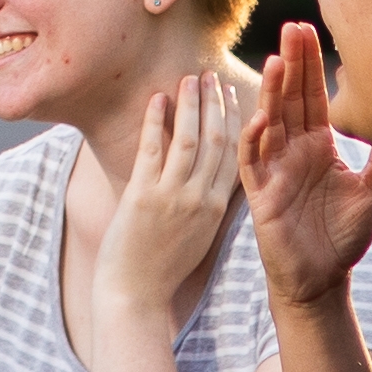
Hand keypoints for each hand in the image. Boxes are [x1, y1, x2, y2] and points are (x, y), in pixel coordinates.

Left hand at [95, 71, 250, 319]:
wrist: (135, 295)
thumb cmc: (160, 268)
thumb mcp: (196, 235)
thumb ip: (205, 205)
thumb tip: (206, 178)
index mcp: (217, 207)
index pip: (235, 154)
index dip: (236, 121)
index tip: (234, 96)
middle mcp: (201, 198)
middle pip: (219, 140)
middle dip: (217, 104)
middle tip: (212, 76)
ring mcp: (173, 196)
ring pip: (190, 139)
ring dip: (190, 104)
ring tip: (189, 79)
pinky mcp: (143, 196)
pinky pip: (153, 150)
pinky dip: (156, 121)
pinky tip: (156, 99)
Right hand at [238, 25, 371, 316]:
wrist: (321, 279)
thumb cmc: (342, 238)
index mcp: (318, 147)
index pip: (313, 98)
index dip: (311, 65)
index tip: (308, 30)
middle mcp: (293, 152)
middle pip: (289, 99)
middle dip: (289, 64)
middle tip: (291, 28)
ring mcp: (274, 170)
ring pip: (269, 122)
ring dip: (270, 92)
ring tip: (274, 60)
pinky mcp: (261, 194)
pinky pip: (253, 161)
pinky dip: (254, 138)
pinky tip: (261, 116)